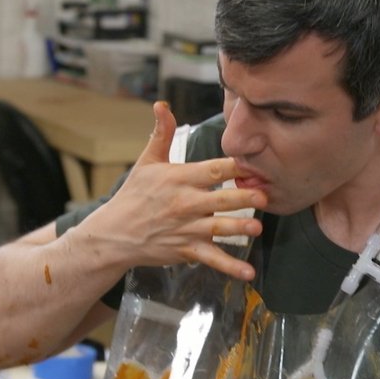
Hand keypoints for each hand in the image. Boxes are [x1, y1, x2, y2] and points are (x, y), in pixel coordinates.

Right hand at [76, 101, 265, 279]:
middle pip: (220, 199)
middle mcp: (184, 203)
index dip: (234, 166)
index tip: (255, 162)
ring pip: (218, 229)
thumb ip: (161, 133)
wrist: (114, 234)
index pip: (212, 169)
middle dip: (243, 198)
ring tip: (258, 228)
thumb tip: (162, 104)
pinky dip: (229, 267)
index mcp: (179, 178)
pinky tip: (248, 274)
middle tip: (265, 196)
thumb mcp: (147, 162)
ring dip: (239, 229)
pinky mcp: (186, 249)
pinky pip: (211, 259)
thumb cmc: (134, 195)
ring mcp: (186, 228)